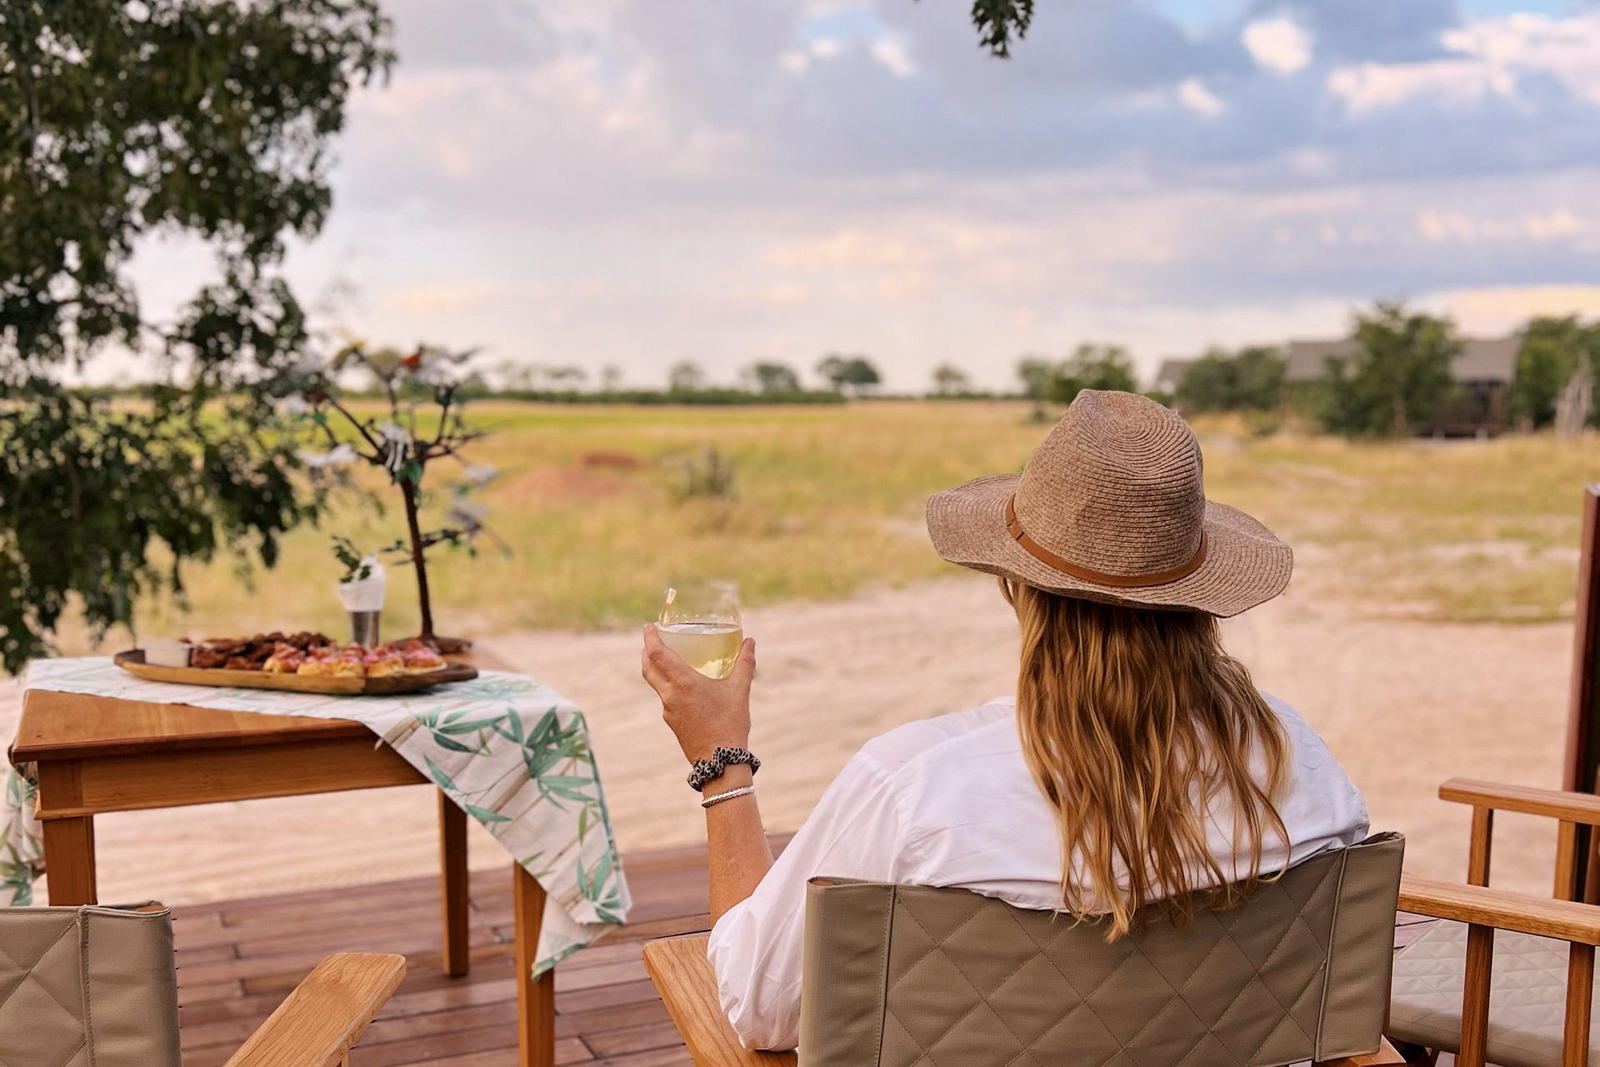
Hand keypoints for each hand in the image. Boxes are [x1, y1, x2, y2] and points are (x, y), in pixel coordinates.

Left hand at [640, 623, 755, 763]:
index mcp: (683, 683)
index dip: (650, 637)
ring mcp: (668, 710)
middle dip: (647, 650)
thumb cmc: (730, 724)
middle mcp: (670, 695)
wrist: (720, 761)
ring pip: (654, 683)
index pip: (657, 654)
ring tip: (666, 658)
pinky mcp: (672, 721)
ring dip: (655, 667)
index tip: (648, 626)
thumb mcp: (739, 690)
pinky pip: (664, 697)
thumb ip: (744, 663)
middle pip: (648, 667)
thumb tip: (750, 642)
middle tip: (652, 638)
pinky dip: (666, 685)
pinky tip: (682, 686)